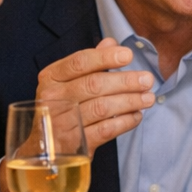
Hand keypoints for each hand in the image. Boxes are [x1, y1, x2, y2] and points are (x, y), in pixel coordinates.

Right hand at [0, 39, 155, 191]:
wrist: (43, 149)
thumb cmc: (60, 108)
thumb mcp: (67, 82)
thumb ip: (89, 62)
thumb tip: (110, 42)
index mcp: (51, 78)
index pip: (80, 62)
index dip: (106, 57)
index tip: (128, 55)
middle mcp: (53, 99)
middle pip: (94, 85)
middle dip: (125, 81)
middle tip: (147, 80)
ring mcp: (63, 123)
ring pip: (102, 108)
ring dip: (130, 101)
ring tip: (148, 98)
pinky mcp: (76, 145)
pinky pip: (105, 130)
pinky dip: (125, 122)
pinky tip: (137, 116)